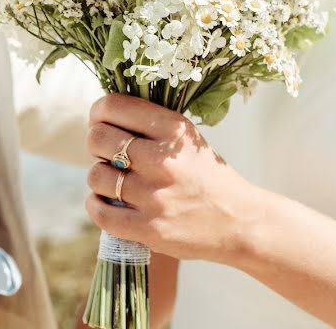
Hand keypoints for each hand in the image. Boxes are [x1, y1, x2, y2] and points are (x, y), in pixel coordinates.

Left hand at [84, 93, 263, 263]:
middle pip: (97, 139)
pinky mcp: (149, 228)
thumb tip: (101, 117)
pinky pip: (99, 211)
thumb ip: (149, 125)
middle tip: (108, 153)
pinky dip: (97, 204)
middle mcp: (163, 160)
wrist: (240, 222)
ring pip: (95, 175)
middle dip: (96, 144)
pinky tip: (109, 202)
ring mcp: (154, 196)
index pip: (113, 107)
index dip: (98, 112)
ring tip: (115, 180)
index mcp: (173, 130)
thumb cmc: (207, 176)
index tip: (101, 121)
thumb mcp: (188, 139)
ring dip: (100, 177)